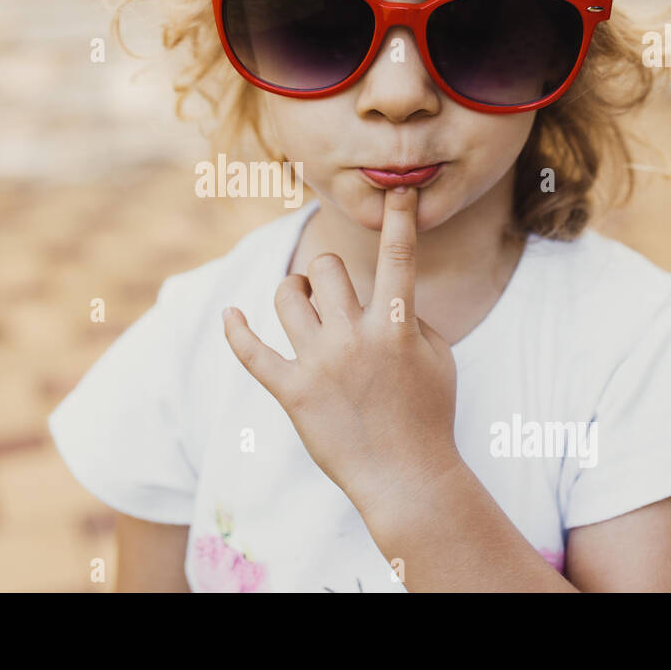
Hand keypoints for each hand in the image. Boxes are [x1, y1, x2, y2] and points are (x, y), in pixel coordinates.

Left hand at [221, 187, 461, 516]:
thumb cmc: (428, 417)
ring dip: (292, 293)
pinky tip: (231, 316)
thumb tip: (383, 292)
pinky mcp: (292, 393)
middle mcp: (356, 339)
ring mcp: (320, 365)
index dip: (398, 218)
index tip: (397, 190)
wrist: (406, 479)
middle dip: (326, 274)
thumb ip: (413, 316)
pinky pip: (252, 353)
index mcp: (397, 327)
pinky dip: (237, 331)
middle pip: (326, 269)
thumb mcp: (439, 358)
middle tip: (331, 294)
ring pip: (286, 297)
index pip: (399, 258)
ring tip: (302, 307)